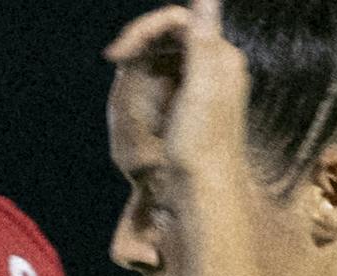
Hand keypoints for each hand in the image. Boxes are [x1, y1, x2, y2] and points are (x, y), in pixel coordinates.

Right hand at [105, 0, 252, 185]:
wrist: (203, 194)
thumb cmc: (201, 147)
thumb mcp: (201, 89)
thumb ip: (203, 39)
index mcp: (222, 58)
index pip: (180, 20)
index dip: (146, 27)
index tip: (116, 53)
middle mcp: (219, 66)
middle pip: (174, 33)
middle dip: (141, 40)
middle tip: (113, 57)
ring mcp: (207, 84)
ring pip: (169, 52)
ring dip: (142, 56)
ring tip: (120, 68)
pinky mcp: (195, 102)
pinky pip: (169, 73)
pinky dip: (148, 75)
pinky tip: (135, 90)